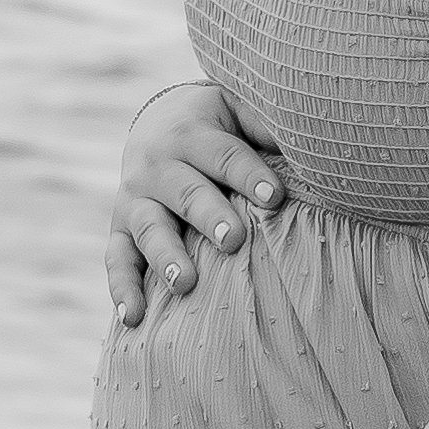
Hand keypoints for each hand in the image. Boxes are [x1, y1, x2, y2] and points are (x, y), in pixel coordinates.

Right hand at [107, 81, 285, 327]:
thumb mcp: (239, 111)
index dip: (250, 176)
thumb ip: (265, 124)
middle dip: (209, 216)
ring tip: (185, 282)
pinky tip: (134, 317)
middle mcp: (158, 165)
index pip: (225, 156)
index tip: (276, 198)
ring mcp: (136, 199)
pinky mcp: (121, 228)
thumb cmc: (218, 126)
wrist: (157, 123)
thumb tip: (311, 141)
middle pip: (187, 193)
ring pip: (149, 228)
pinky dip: (122, 288)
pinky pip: (117, 259)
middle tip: (234, 240)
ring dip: (166, 256)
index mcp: (192, 134)